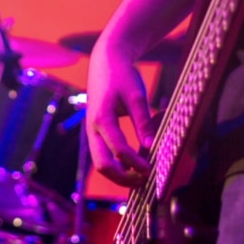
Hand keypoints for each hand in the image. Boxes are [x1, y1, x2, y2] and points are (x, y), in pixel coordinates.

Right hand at [85, 45, 154, 186]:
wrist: (104, 61)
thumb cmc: (121, 76)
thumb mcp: (136, 96)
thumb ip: (143, 121)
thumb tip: (152, 147)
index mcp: (101, 118)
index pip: (118, 150)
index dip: (135, 163)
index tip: (152, 169)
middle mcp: (92, 129)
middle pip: (102, 165)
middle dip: (123, 177)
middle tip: (144, 181)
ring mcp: (92, 132)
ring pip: (100, 163)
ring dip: (119, 174)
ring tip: (140, 177)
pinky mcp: (96, 132)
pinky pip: (103, 155)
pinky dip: (116, 164)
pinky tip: (133, 165)